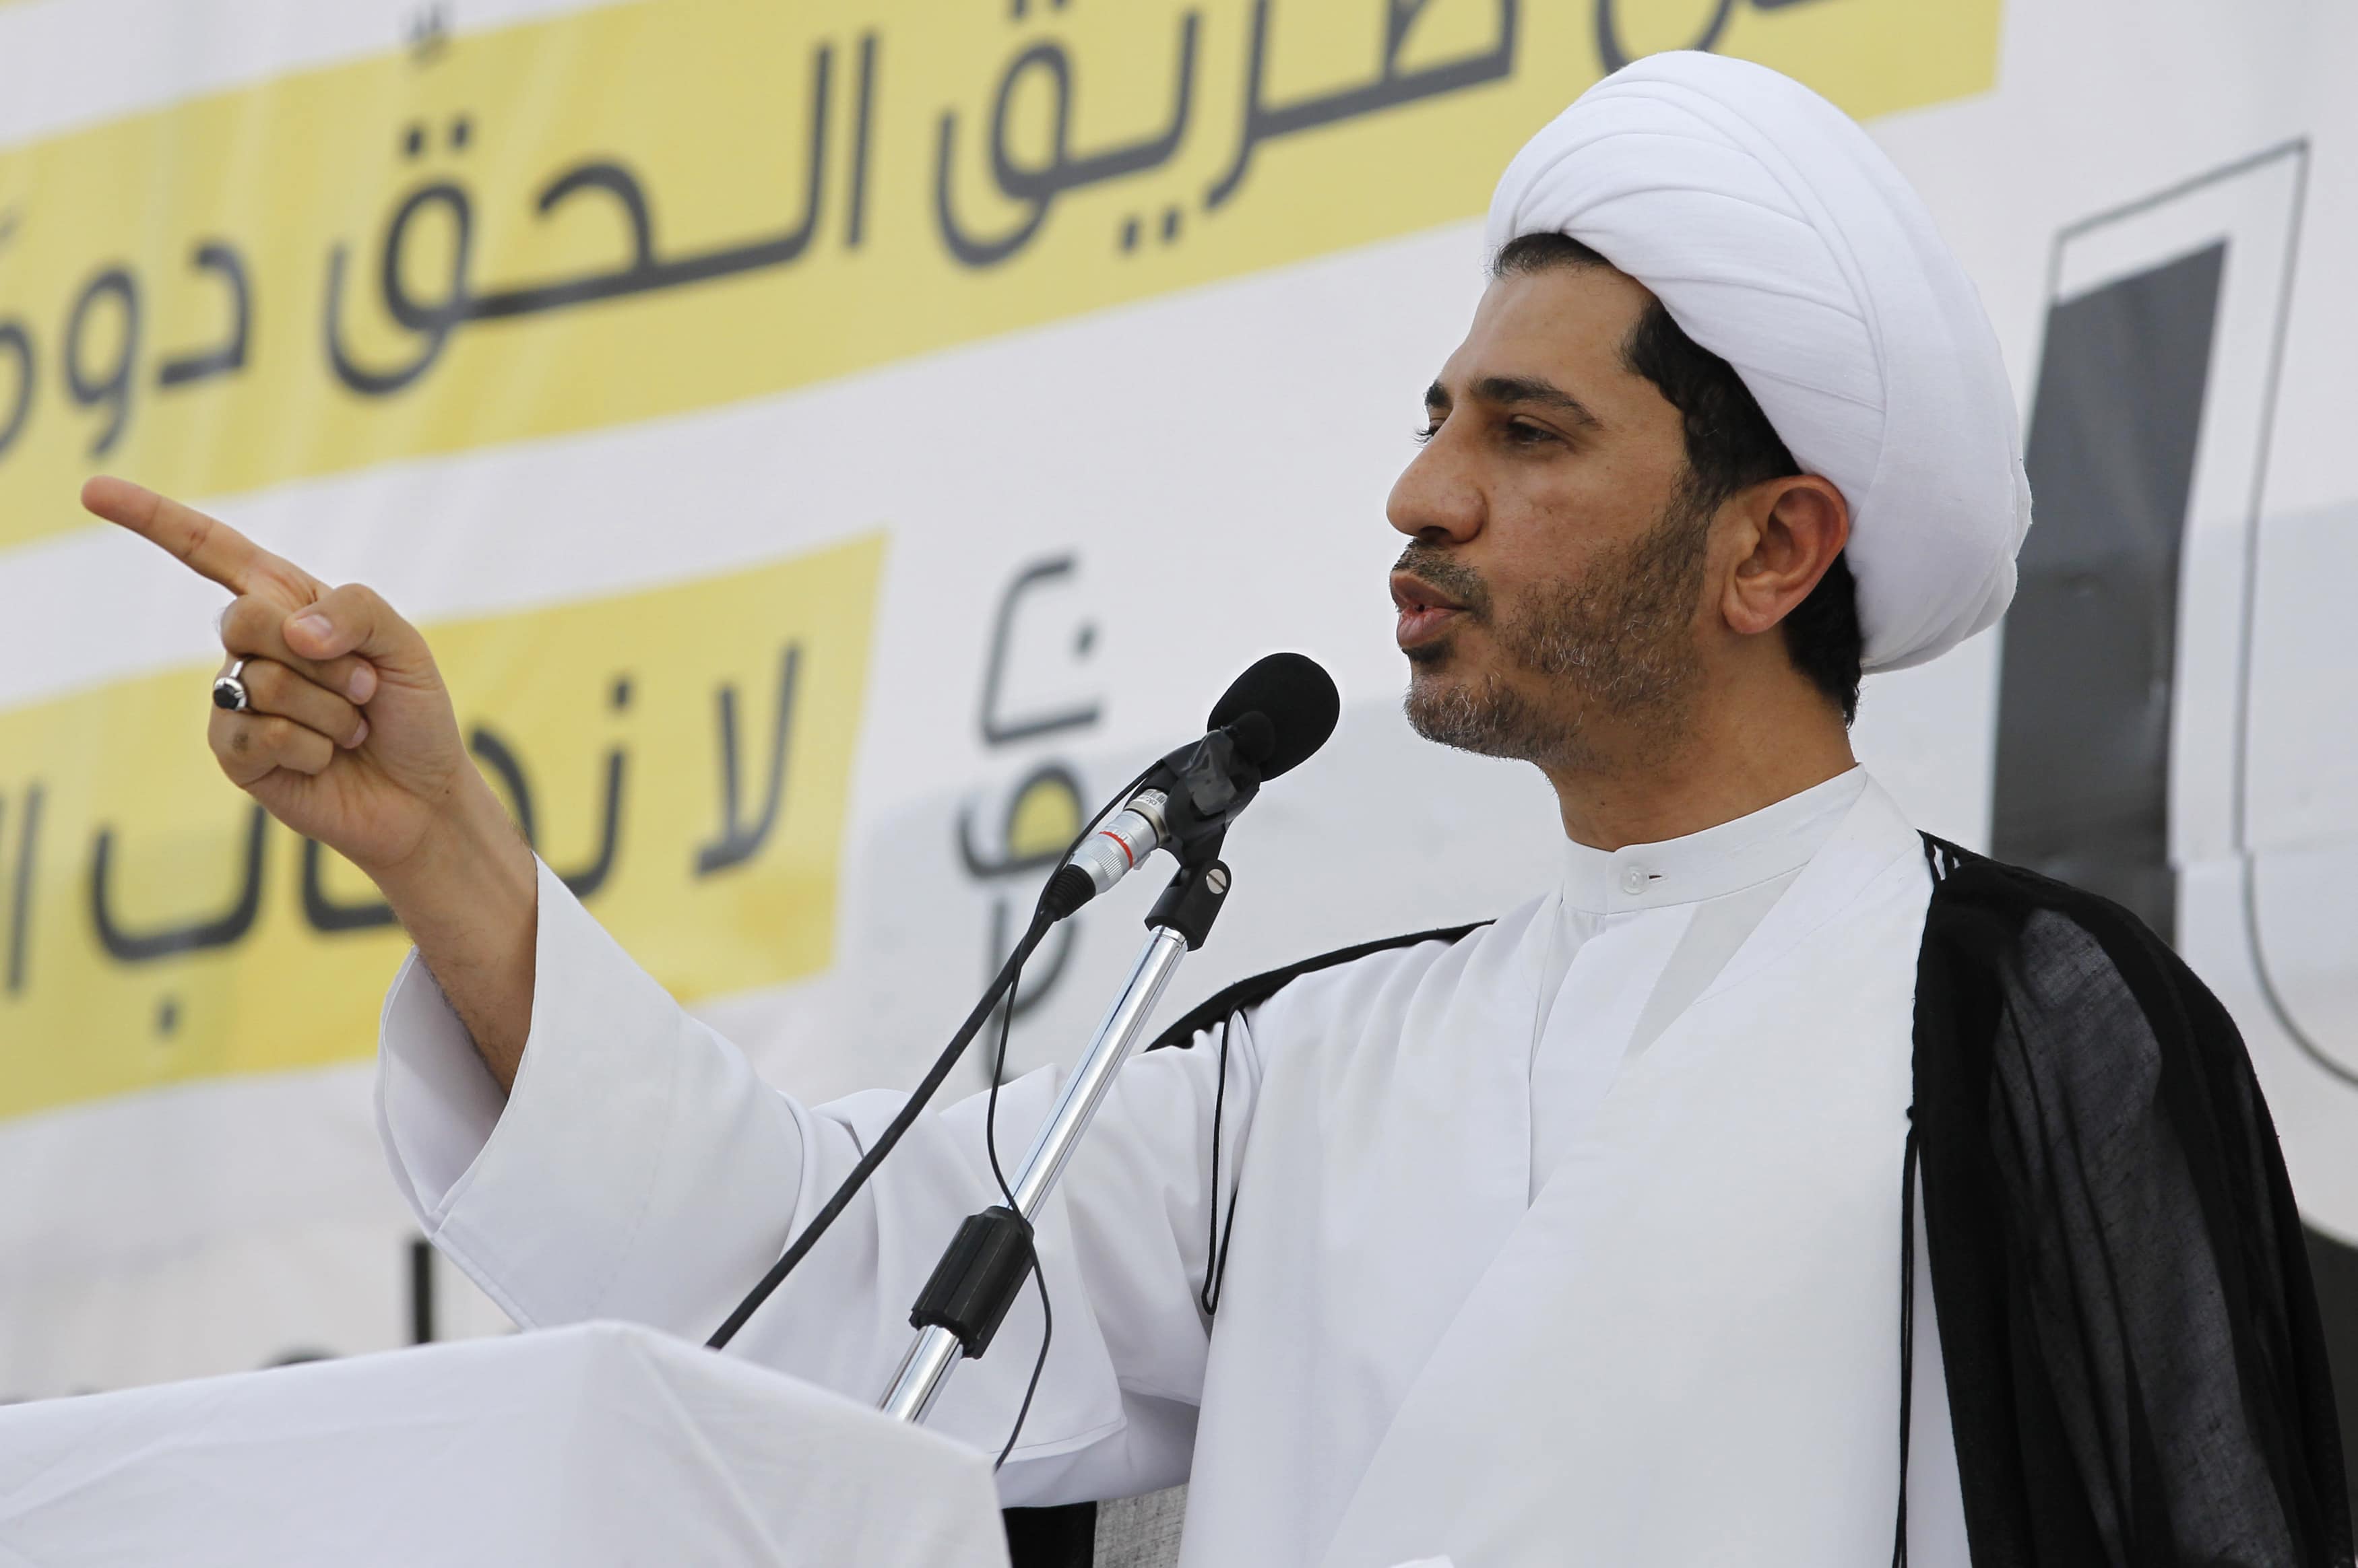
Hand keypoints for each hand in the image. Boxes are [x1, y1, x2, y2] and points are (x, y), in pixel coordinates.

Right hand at [84, 475, 482, 879]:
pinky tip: (327, 758)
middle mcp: (252, 646)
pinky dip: (313, 747)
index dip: (151, 519)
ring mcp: (235, 700)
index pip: (210, 550)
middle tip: (363, 686)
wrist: (422, 795)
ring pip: (262, 682)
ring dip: (331, 710)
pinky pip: (260, 734)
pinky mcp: (234, 754)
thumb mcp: (403, 643)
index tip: (90, 492)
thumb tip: (291, 630)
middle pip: (244, 618)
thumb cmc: (410, 712)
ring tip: (352, 728)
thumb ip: (354, 611)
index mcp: (287, 603)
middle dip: (321, 656)